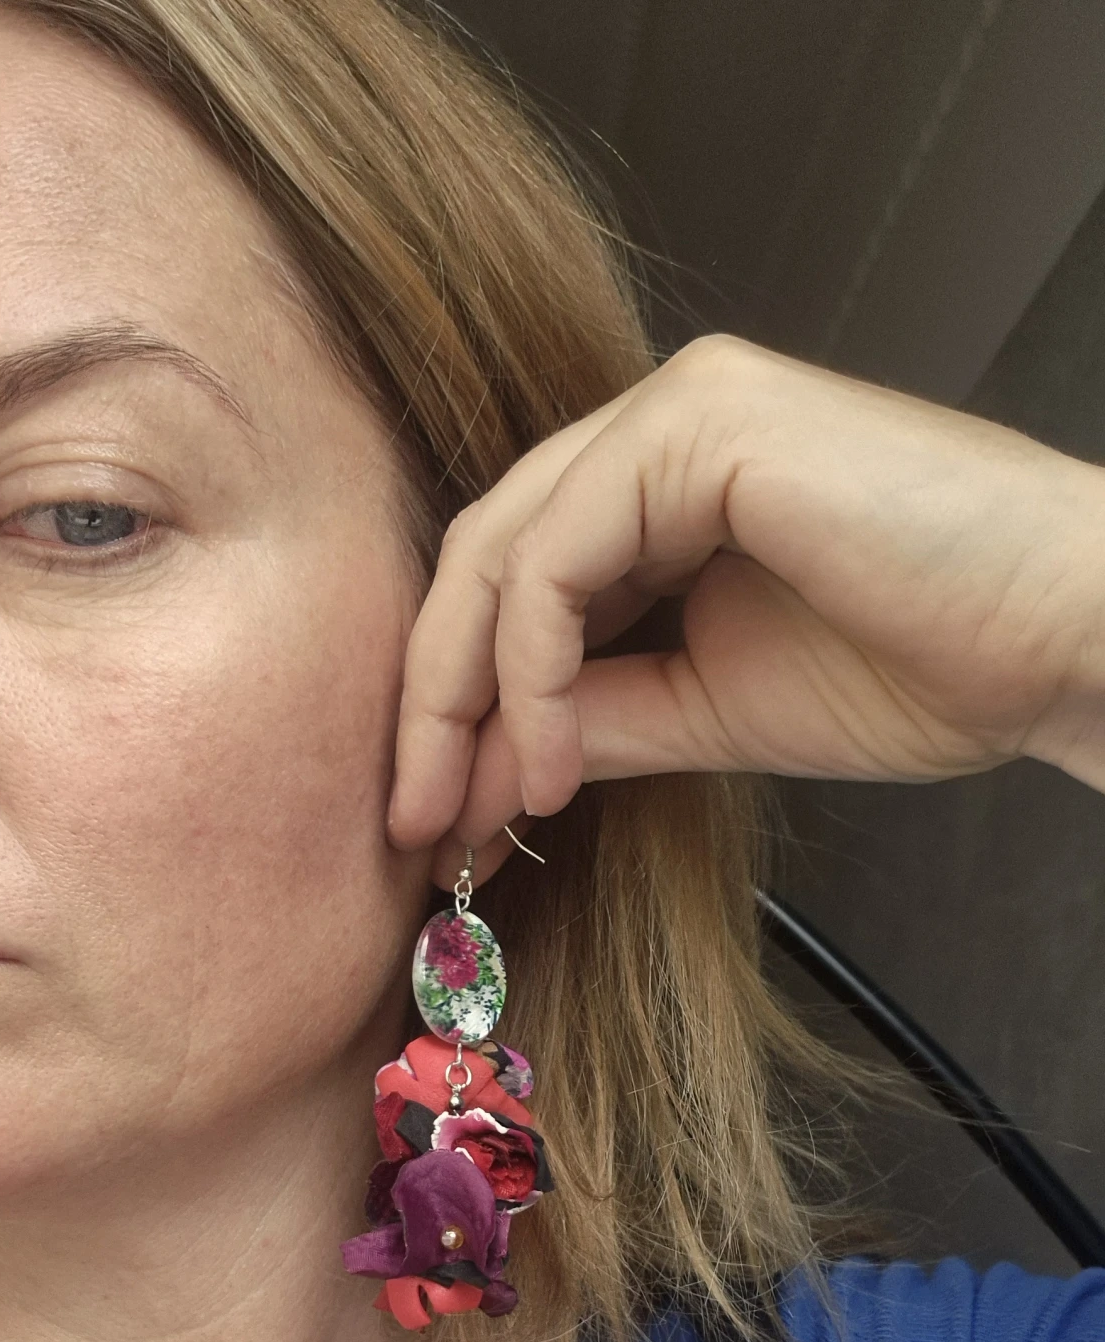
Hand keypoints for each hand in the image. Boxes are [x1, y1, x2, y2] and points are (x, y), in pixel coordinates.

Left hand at [386, 336, 1104, 884]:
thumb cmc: (928, 662)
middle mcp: (658, 427)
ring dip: (463, 693)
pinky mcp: (702, 424)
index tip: (437, 813)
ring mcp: (679, 411)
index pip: (513, 577)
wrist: (1058, 639)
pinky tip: (549, 764)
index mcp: (665, 481)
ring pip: (502, 547)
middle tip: (410, 821)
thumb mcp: (715, 710)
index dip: (458, 696)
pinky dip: (529, 668)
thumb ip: (595, 721)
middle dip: (431, 698)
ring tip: (466, 809)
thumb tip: (481, 775)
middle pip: (484, 555)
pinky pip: (558, 554)